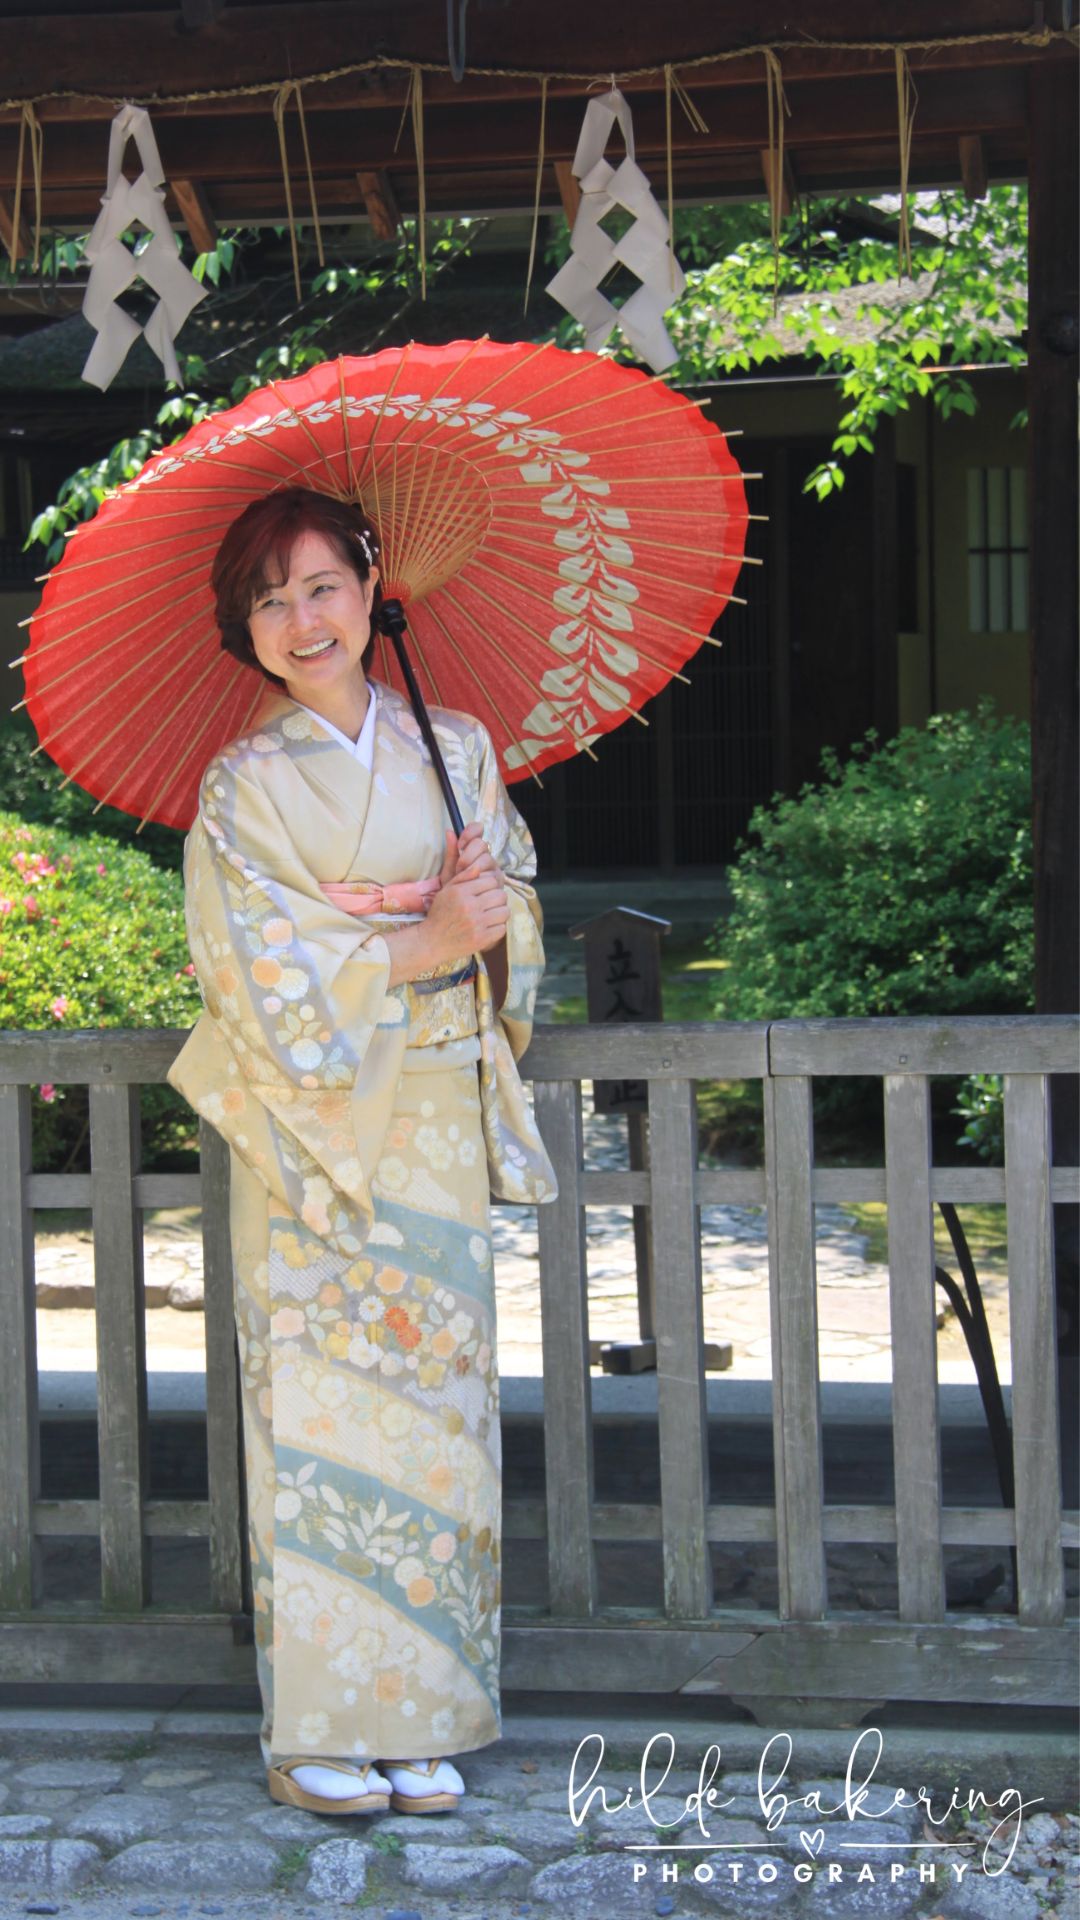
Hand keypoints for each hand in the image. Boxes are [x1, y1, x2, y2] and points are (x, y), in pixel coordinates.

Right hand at [427, 824, 507, 955]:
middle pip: (500, 895)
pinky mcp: (482, 939)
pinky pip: (502, 928)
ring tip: (490, 913)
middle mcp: (470, 907)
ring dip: (499, 912)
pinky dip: (497, 927)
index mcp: (461, 892)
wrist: (432, 941)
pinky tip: (487, 926)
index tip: (484, 891)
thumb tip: (477, 863)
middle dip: (496, 898)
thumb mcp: (447, 890)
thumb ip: (463, 875)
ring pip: (504, 911)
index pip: (490, 881)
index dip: (490, 885)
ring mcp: (477, 924)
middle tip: (489, 902)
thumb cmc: (440, 913)